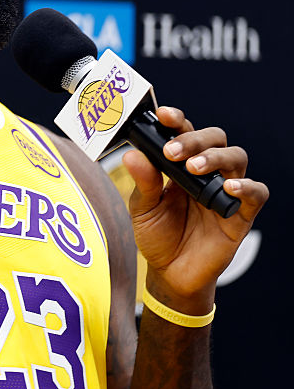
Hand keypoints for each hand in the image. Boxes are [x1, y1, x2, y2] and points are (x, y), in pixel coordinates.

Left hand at [122, 106, 267, 310]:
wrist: (170, 273)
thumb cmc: (157, 235)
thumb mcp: (142, 208)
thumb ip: (143, 182)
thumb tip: (132, 155)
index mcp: (181, 165)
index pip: (185, 133)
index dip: (177, 120)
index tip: (163, 115)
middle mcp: (207, 173)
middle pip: (215, 139)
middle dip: (194, 139)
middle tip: (173, 152)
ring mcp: (225, 191)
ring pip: (236, 158)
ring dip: (216, 157)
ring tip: (194, 168)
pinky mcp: (241, 215)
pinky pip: (256, 193)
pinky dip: (246, 186)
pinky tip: (228, 187)